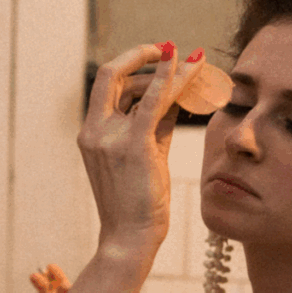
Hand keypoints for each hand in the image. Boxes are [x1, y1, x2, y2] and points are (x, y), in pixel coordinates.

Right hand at [78, 43, 204, 262]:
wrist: (130, 238)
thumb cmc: (139, 203)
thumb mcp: (146, 156)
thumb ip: (156, 124)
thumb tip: (177, 96)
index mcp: (90, 133)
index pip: (105, 82)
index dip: (130, 61)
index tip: (157, 53)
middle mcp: (94, 131)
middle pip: (116, 75)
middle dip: (147, 59)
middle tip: (181, 57)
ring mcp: (110, 138)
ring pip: (142, 87)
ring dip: (172, 73)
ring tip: (201, 70)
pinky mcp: (133, 146)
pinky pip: (156, 101)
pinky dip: (173, 78)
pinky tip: (192, 64)